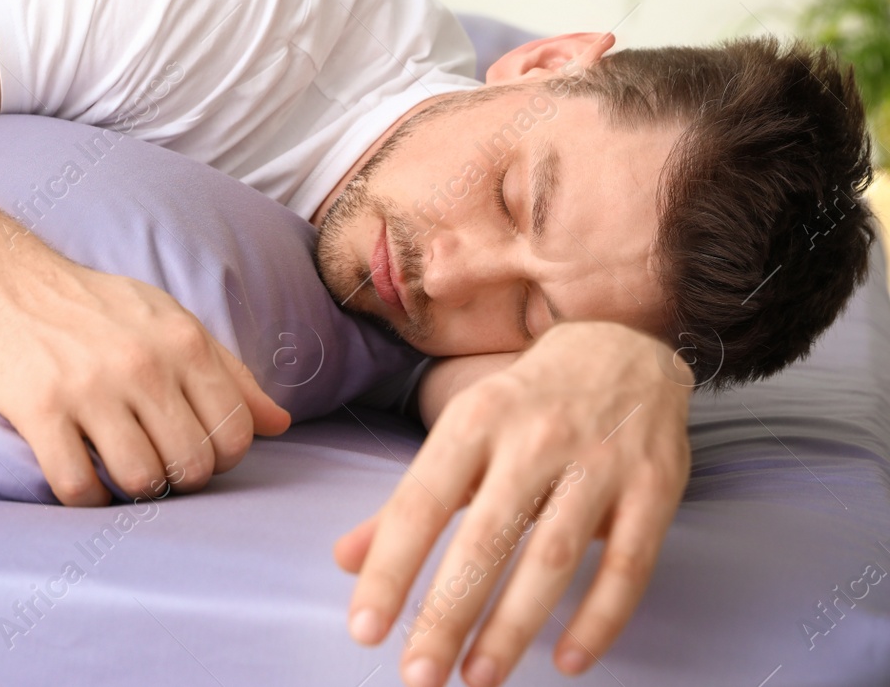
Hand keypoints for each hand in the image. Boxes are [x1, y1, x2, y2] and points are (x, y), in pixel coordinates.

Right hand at [0, 249, 290, 505]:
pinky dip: (87, 498)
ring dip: (134, 489)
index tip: (193, 448)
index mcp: (182, 341)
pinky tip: (84, 478)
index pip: (234, 433)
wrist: (8, 280)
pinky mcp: (39, 410)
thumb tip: (278, 424)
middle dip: (179, 477)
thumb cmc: (97, 307)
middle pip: (191, 465)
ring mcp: (89, 388)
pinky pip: (77, 486)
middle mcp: (142, 364)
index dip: (220, 456)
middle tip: (156, 462)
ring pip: (139, 481)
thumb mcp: (171, 322)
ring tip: (120, 469)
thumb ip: (228, 373)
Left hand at [333, 321, 691, 686]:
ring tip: (479, 677)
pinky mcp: (655, 487)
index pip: (421, 503)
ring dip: (514, 626)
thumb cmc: (522, 405)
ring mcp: (598, 461)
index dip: (391, 568)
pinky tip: (568, 661)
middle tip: (419, 678)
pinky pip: (628, 564)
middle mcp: (533, 438)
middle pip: (484, 540)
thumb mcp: (458, 436)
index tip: (365, 631)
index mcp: (473, 421)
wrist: (622, 347)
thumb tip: (344, 561)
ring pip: (553, 557)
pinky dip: (600, 618)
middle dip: (448, 614)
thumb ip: (404, 503)